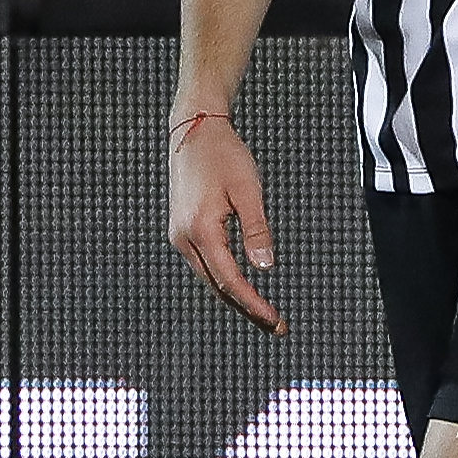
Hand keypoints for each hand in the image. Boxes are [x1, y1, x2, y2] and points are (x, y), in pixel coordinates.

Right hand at [167, 110, 285, 333]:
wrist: (194, 131)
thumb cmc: (224, 156)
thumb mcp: (247, 191)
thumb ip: (256, 230)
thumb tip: (265, 267)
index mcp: (200, 230)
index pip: (229, 280)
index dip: (252, 303)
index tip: (274, 320)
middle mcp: (183, 238)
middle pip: (217, 286)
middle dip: (247, 309)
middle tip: (277, 327)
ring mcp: (180, 236)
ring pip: (210, 278)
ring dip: (236, 297)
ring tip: (265, 314)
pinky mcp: (183, 231)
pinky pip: (206, 265)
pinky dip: (225, 281)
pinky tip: (244, 288)